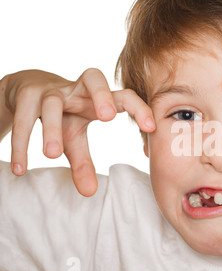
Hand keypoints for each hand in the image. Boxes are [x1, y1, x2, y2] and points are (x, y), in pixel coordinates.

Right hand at [4, 69, 154, 195]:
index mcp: (96, 98)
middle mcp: (76, 89)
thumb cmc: (62, 116)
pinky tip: (21, 169)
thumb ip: (84, 163)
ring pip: (52, 104)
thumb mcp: (74, 139)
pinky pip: (23, 119)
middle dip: (102, 95)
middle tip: (107, 118)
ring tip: (52, 156)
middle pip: (93, 77)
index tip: (151, 128)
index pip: (124, 96)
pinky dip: (21, 143)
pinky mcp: (26, 96)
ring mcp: (50, 90)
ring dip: (52, 129)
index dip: (139, 108)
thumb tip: (90, 193)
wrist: (24, 92)